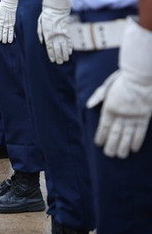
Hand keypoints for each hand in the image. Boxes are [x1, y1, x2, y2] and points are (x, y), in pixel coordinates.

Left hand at [0, 0, 17, 43]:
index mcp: (0, 20)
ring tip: (9, 42)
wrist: (9, 2)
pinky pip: (13, 28)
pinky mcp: (14, 21)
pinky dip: (13, 33)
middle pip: (4, 32)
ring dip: (9, 37)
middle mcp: (5, 22)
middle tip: (4, 42)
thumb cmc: (2, 6)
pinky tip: (14, 37)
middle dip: (4, 38)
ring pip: (9, 31)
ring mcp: (10, 22)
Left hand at [37, 0, 71, 62]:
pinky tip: (70, 52)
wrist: (56, 8)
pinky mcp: (67, 31)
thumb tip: (42, 42)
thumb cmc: (46, 15)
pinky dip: (70, 47)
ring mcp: (62, 33)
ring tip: (65, 60)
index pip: (49, 48)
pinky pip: (69, 41)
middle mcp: (54, 35)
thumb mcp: (39, 24)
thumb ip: (40, 33)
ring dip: (64, 54)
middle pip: (57, 49)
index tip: (52, 60)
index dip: (51, 55)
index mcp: (47, 34)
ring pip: (64, 46)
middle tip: (60, 62)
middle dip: (58, 56)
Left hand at [87, 19, 151, 157]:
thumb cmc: (122, 80)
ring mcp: (133, 116)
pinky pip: (140, 132)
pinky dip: (136, 141)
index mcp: (109, 107)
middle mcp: (120, 114)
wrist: (140, 77)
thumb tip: (89, 106)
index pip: (103, 125)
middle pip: (114, 133)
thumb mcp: (107, 85)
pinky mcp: (144, 117)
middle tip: (109, 155)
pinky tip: (133, 149)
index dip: (101, 136)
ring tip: (120, 156)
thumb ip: (98, 96)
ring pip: (127, 135)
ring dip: (123, 146)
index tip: (98, 144)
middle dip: (111, 145)